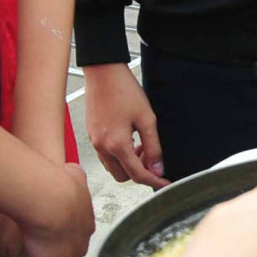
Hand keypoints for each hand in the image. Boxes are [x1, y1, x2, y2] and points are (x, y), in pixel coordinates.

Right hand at [17, 162, 93, 256]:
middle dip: (52, 249)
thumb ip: (74, 176)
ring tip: (27, 252)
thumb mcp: (72, 174)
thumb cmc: (58, 185)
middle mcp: (82, 241)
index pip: (73, 234)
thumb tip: (72, 172)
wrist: (50, 201)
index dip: (58, 233)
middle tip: (34, 242)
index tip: (46, 229)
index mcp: (85, 221)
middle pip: (67, 251)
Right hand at [83, 62, 166, 186]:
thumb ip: (153, 146)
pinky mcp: (92, 135)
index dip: (154, 181)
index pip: (137, 174)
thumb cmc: (124, 90)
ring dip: (129, 163)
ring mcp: (94, 142)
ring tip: (142, 146)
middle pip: (123, 176)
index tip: (165, 183)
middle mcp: (102, 147)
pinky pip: (106, 156)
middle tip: (153, 157)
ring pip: (113, 167)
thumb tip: (158, 168)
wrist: (103, 72)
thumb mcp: (147, 118)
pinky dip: (119, 155)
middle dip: (140, 172)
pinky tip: (130, 140)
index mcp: (116, 145)